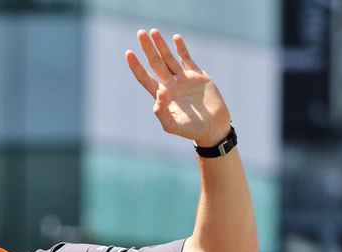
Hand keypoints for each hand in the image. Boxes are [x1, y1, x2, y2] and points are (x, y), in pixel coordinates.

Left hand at [126, 29, 230, 147]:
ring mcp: (184, 79)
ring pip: (169, 58)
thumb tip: (159, 91)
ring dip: (162, 45)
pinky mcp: (198, 76)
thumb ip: (162, 111)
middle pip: (155, 63)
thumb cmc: (191, 129)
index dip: (136, 66)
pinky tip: (175, 38)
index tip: (128, 53)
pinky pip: (187, 59)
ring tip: (153, 31)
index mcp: (162, 96)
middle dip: (147, 48)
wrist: (213, 127)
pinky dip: (182, 48)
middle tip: (140, 33)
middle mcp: (170, 85)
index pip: (145, 78)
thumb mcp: (172, 125)